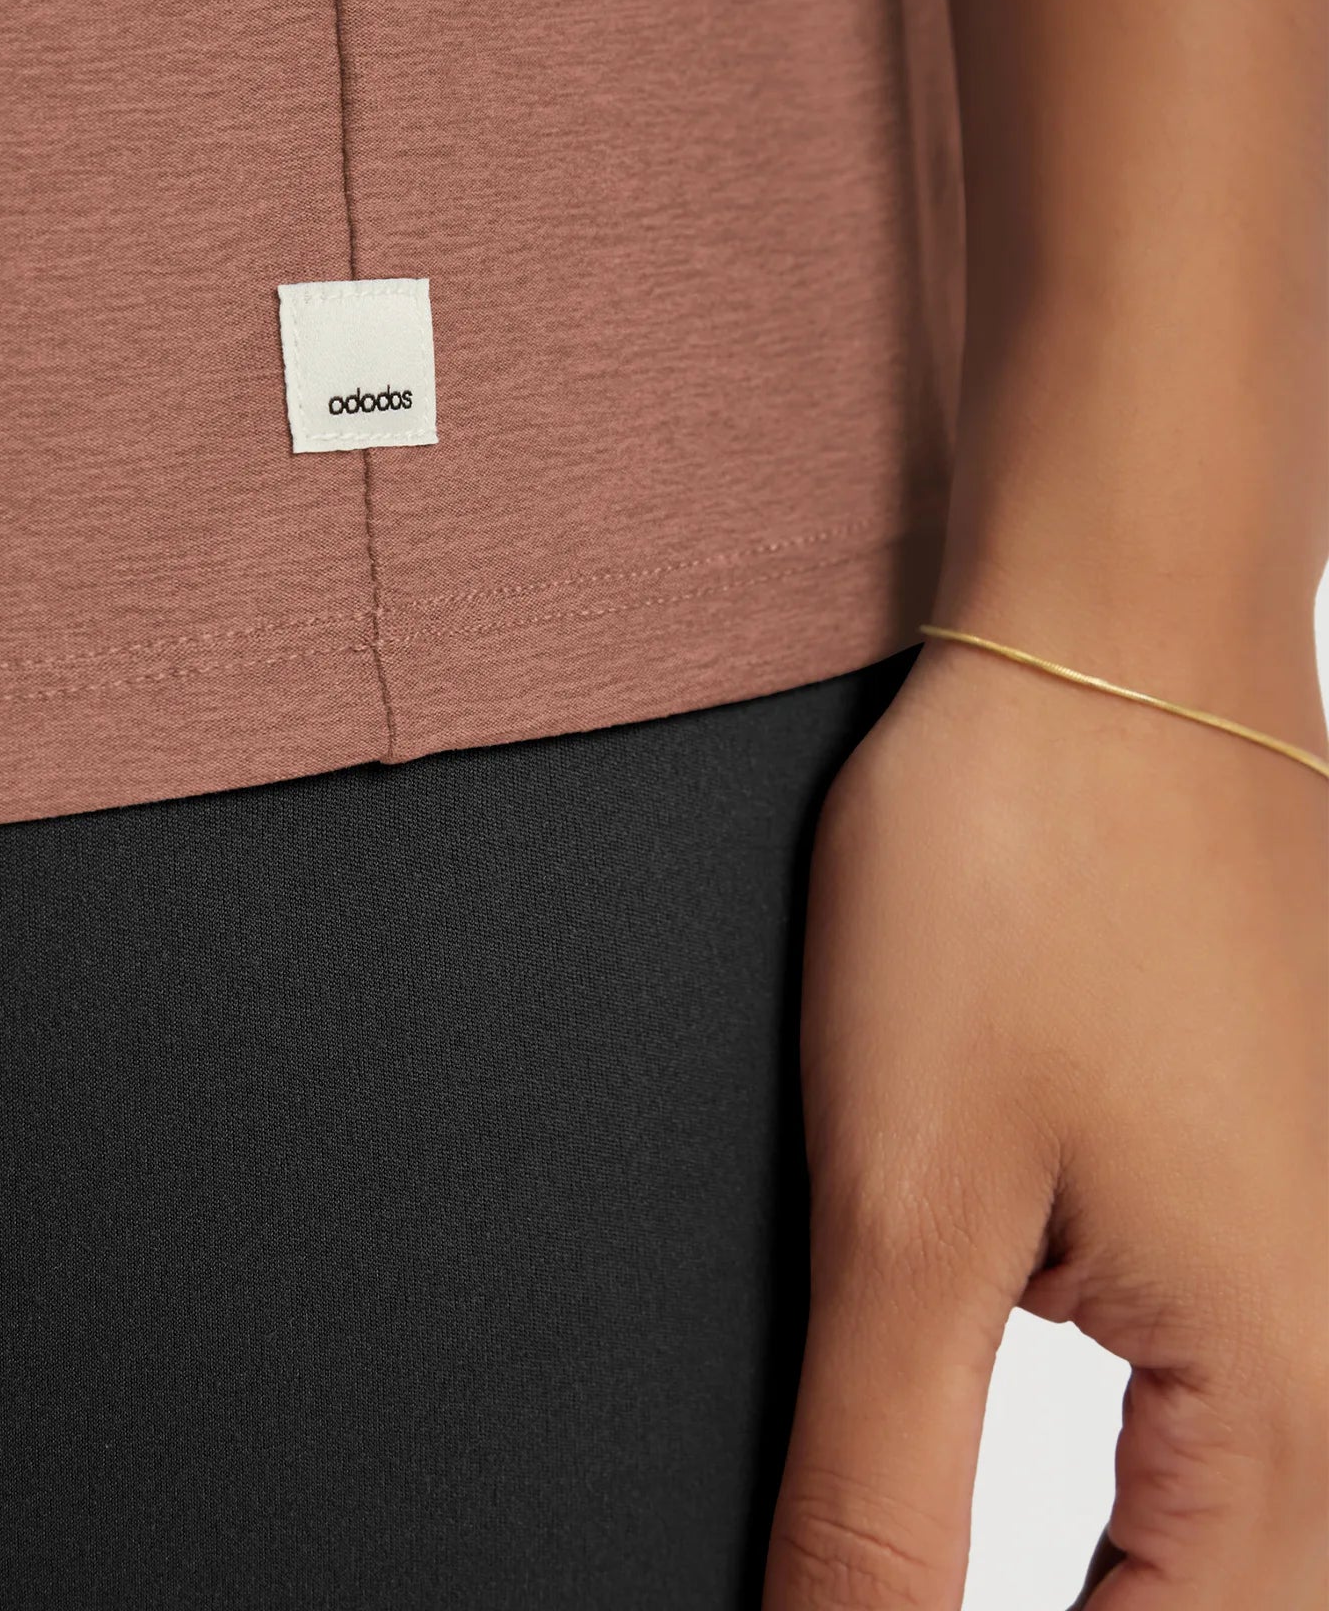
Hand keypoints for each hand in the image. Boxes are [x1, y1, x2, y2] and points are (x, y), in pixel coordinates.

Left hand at [762, 638, 1328, 1608]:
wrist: (1105, 652)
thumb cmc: (1021, 883)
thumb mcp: (910, 1209)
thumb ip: (882, 1481)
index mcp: (1285, 1386)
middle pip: (1238, 1604)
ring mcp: (1319, 1246)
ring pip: (1247, 1519)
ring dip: (1130, 1580)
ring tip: (931, 1580)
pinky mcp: (1275, 1172)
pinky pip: (1235, 1393)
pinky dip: (1149, 1488)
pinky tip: (1080, 1494)